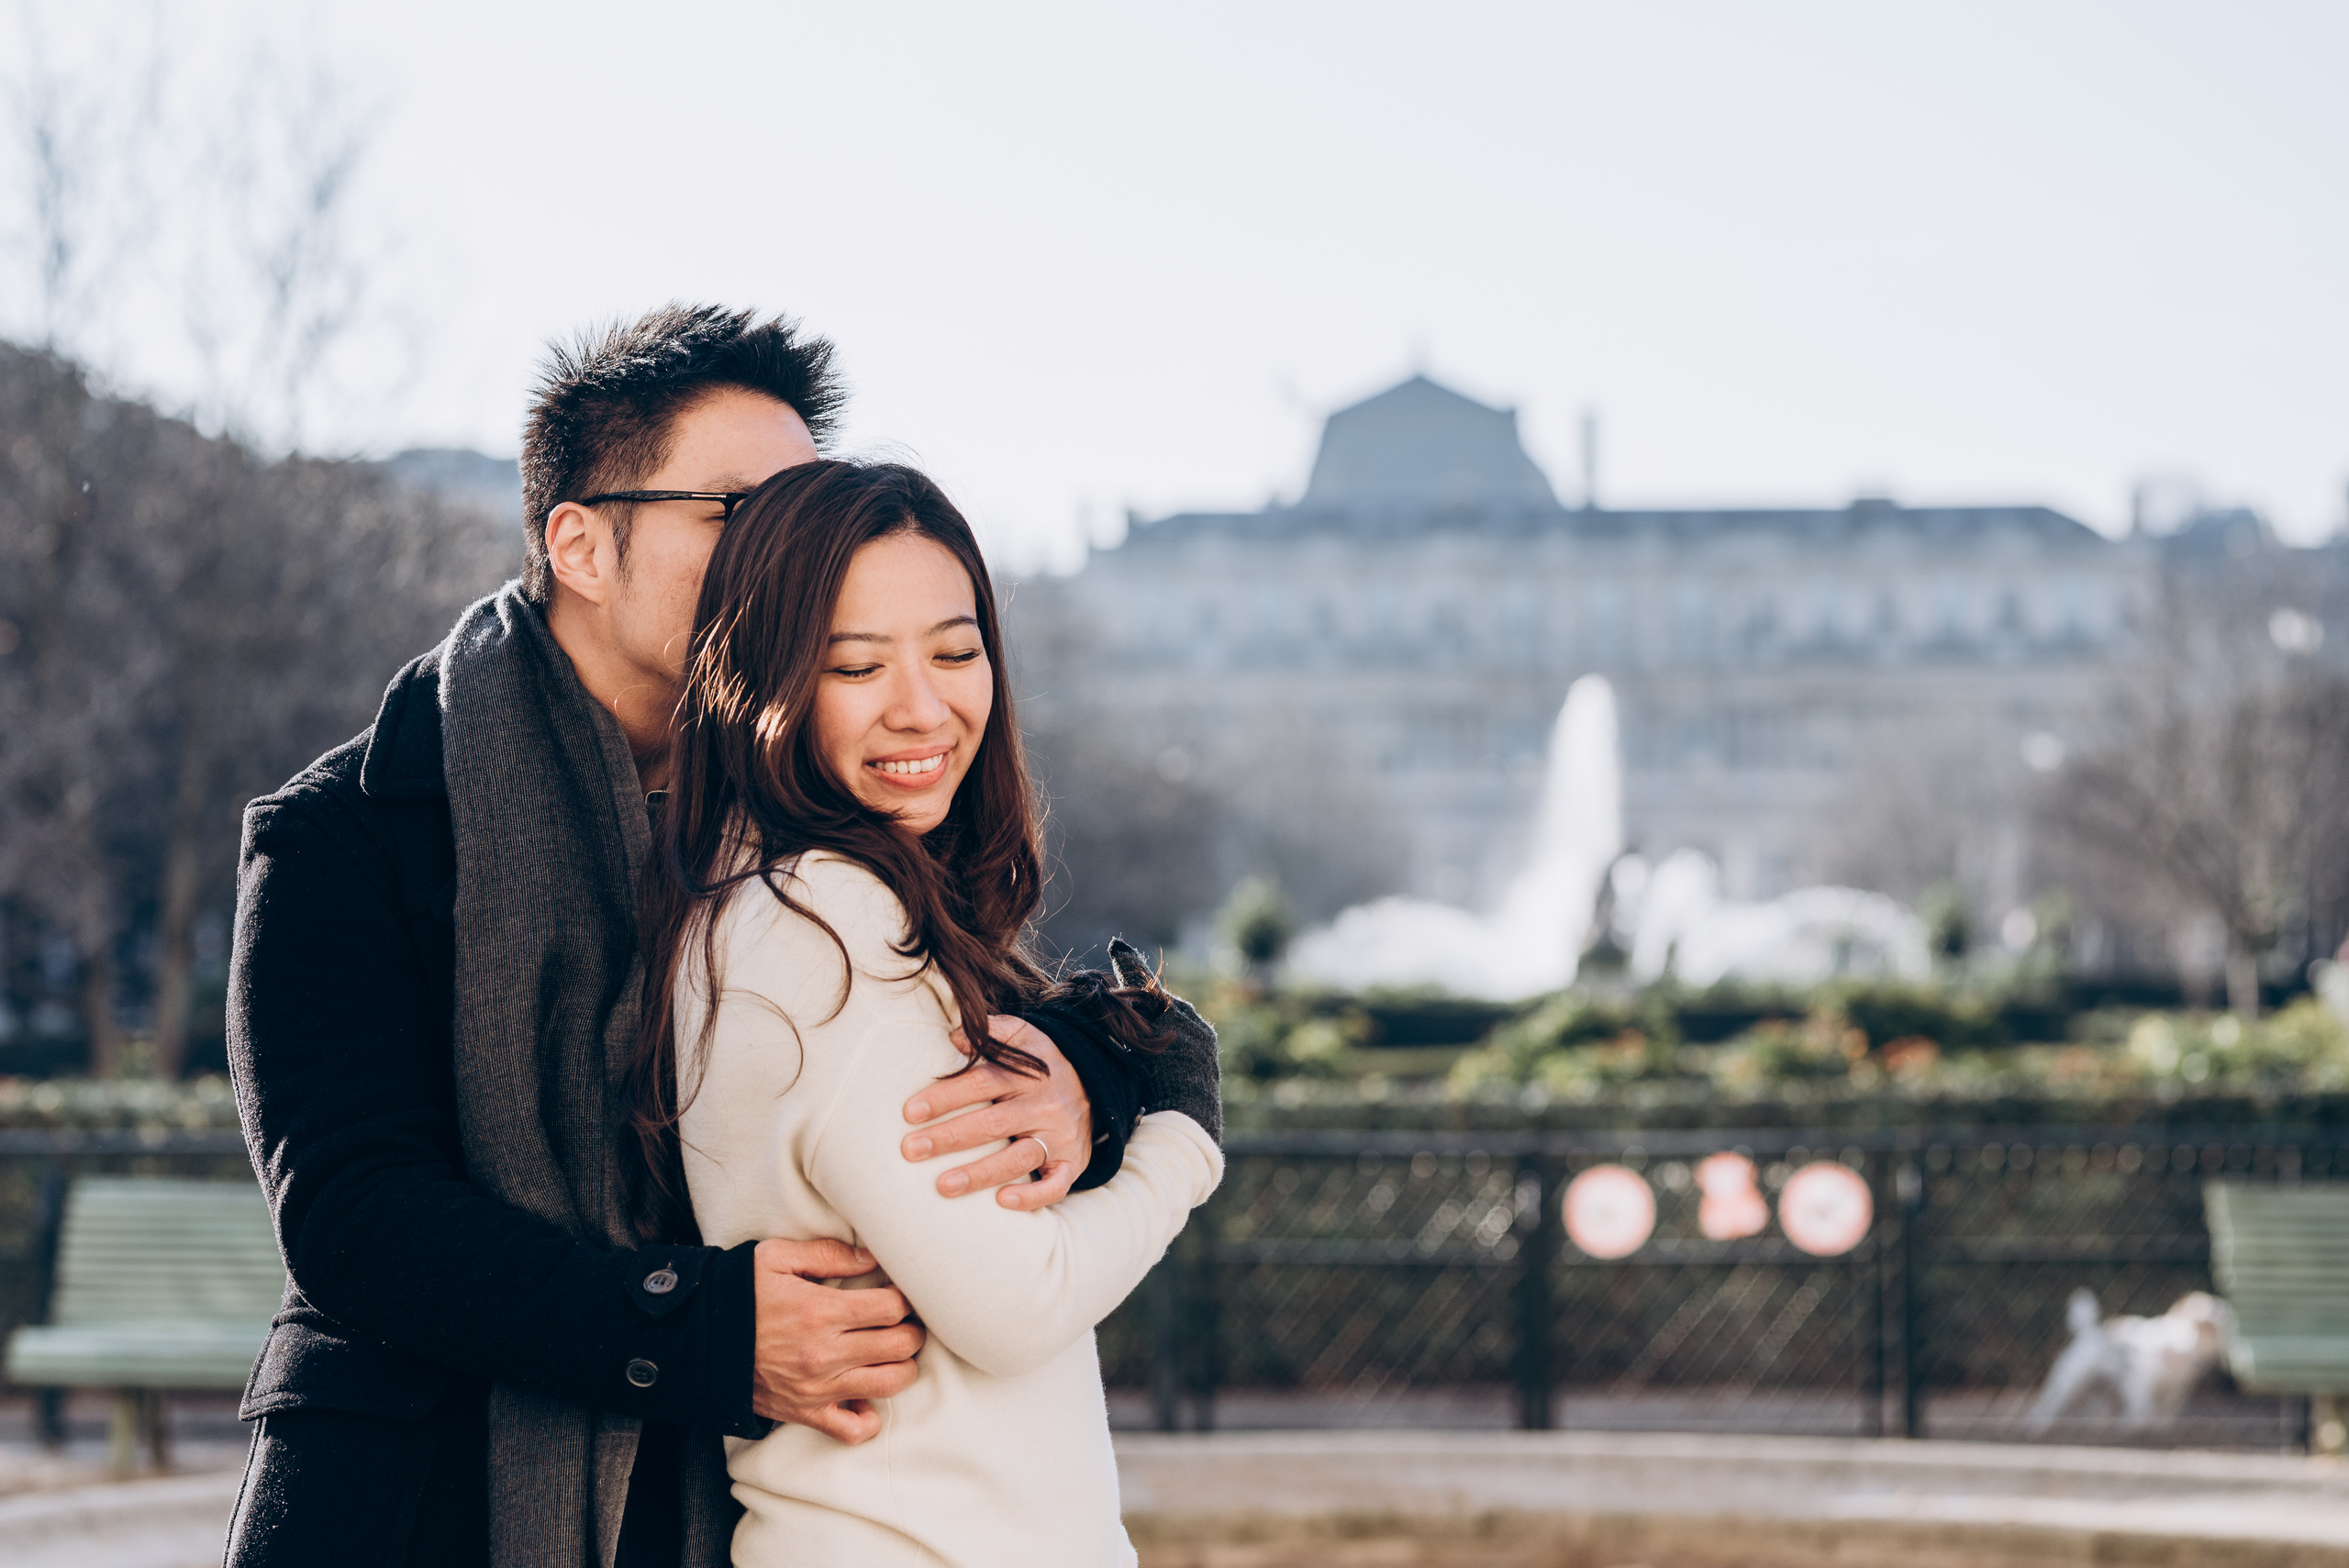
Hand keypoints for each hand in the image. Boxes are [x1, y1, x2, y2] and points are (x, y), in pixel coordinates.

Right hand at [751, 1238, 925, 1443]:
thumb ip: (828, 1254)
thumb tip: (872, 1258)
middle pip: (901, 1346)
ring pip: (890, 1384)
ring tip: (891, 1351)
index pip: (892, 1308)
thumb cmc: (737, 1294)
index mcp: (819, 1311)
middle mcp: (824, 1354)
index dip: (904, 1297)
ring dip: (902, 1366)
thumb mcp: (775, 1258)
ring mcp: (817, 1389)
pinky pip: (853, 1430)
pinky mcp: (806, 1413)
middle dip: (911, 1329)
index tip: (898, 1293)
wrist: (696, 1341)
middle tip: (903, 1320)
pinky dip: (868, 1416)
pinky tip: (864, 1392)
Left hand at [901, 1015, 1091, 1208]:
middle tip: (911, 1150)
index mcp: (1028, 1073)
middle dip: (950, 1137)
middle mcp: (1045, 1105)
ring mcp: (1061, 1137)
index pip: (983, 1083)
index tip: (911, 1112)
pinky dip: (1032, 1196)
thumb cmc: (1042, 1065)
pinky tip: (1003, 1202)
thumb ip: (992, 1031)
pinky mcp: (1072, 1163)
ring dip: (980, 1173)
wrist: (1094, 1086)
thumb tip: (953, 1036)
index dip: (947, 1096)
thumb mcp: (1024, 1036)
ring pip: (1019, 1158)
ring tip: (943, 1186)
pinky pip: (1056, 1185)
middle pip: (994, 1123)